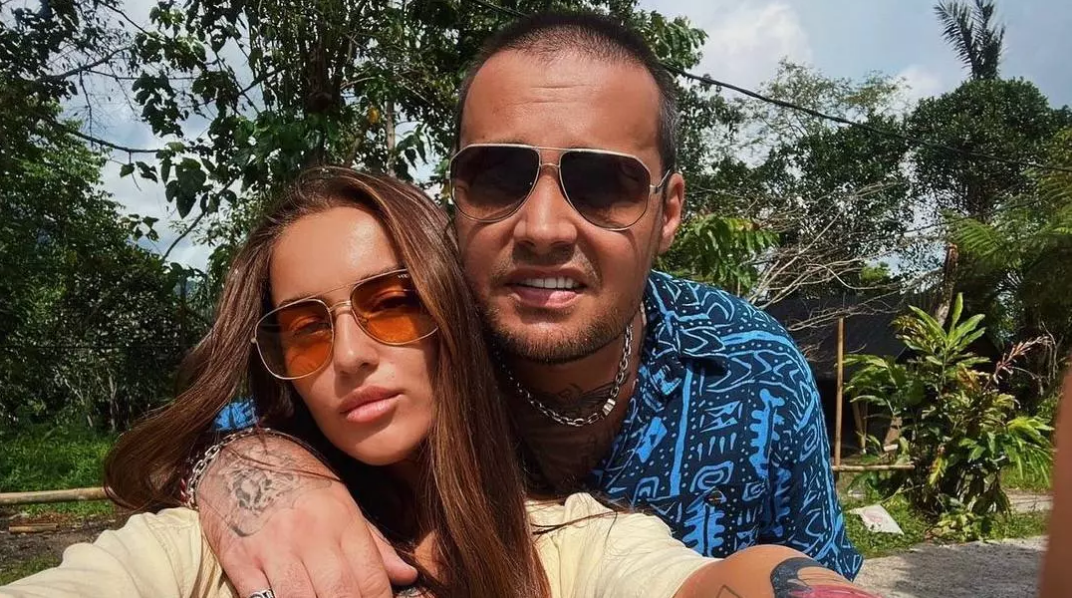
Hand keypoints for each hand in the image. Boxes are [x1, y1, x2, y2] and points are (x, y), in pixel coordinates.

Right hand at [194, 433, 418, 597]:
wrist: (238, 460)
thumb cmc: (297, 483)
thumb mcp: (342, 502)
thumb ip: (374, 544)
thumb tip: (407, 575)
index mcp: (342, 520)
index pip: (372, 577)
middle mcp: (311, 535)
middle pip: (341, 594)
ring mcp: (274, 550)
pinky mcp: (241, 562)